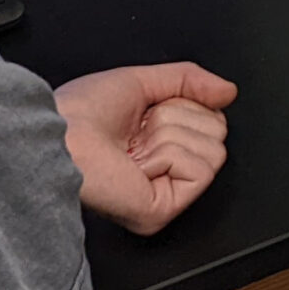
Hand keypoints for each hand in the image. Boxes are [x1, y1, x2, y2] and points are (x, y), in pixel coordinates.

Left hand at [52, 62, 236, 235]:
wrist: (60, 134)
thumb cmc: (80, 113)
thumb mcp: (142, 80)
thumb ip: (190, 79)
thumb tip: (228, 91)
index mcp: (159, 141)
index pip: (210, 117)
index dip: (183, 103)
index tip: (148, 112)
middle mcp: (166, 169)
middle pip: (218, 131)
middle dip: (178, 118)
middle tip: (140, 132)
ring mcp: (166, 193)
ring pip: (214, 148)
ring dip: (170, 137)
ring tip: (136, 150)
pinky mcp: (164, 209)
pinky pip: (202, 169)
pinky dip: (169, 156)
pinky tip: (139, 166)